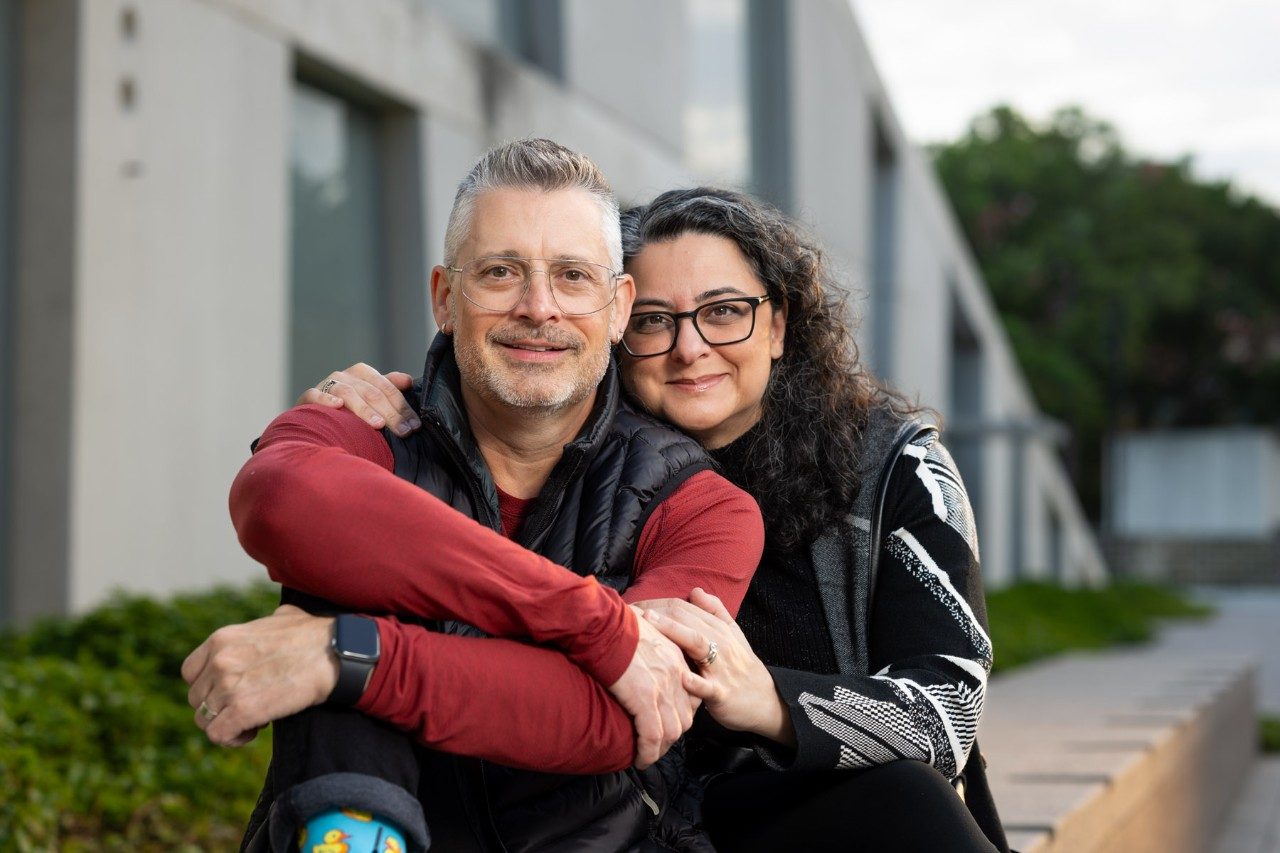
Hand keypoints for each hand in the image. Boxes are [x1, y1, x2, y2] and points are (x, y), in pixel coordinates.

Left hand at [180, 605, 339, 746]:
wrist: (335, 653)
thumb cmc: (316, 635)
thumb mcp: (281, 618)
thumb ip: (263, 626)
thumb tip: (274, 622)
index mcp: (222, 639)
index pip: (190, 673)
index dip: (209, 687)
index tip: (232, 691)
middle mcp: (219, 662)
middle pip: (196, 699)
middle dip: (219, 708)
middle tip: (248, 706)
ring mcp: (228, 687)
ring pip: (205, 720)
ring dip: (228, 724)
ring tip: (254, 719)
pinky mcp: (242, 711)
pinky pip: (218, 735)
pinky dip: (233, 738)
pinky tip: (253, 731)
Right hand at [299, 363, 419, 436]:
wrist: (311, 415)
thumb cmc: (346, 406)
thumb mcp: (368, 394)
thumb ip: (388, 387)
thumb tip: (409, 380)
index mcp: (362, 373)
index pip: (387, 388)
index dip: (403, 407)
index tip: (415, 426)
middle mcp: (345, 376)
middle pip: (372, 393)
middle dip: (391, 413)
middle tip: (404, 431)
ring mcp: (326, 385)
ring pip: (348, 393)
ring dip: (364, 408)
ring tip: (378, 424)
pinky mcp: (308, 396)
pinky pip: (315, 395)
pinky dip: (326, 399)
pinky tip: (338, 405)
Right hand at [607, 605, 698, 768]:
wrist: (603, 622)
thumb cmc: (614, 622)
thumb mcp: (642, 630)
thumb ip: (647, 643)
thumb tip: (635, 645)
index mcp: (675, 657)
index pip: (690, 693)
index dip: (680, 711)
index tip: (667, 720)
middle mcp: (675, 674)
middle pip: (685, 716)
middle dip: (673, 735)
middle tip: (658, 744)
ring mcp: (661, 688)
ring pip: (672, 731)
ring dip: (661, 749)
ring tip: (648, 756)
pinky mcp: (644, 699)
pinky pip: (652, 736)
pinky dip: (648, 752)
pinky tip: (640, 760)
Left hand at [644, 588, 794, 746]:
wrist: (766, 702)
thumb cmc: (741, 667)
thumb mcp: (733, 635)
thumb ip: (715, 611)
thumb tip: (694, 590)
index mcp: (719, 629)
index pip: (687, 608)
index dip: (659, 603)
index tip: (633, 604)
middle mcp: (721, 644)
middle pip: (689, 620)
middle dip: (659, 612)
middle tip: (631, 610)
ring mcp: (722, 668)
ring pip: (699, 644)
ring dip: (674, 631)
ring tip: (651, 623)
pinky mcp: (723, 694)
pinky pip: (707, 687)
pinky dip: (694, 682)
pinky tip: (678, 676)